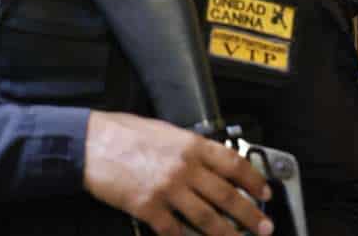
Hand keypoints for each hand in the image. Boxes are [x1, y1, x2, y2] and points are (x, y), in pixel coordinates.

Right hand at [83, 111, 273, 235]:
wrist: (92, 143)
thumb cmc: (125, 133)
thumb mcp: (166, 131)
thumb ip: (190, 148)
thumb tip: (211, 162)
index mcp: (192, 145)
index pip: (233, 164)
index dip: (254, 180)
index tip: (264, 192)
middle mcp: (185, 167)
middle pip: (226, 195)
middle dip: (249, 213)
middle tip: (264, 226)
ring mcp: (167, 189)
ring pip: (206, 216)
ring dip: (227, 232)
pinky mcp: (148, 207)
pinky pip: (174, 229)